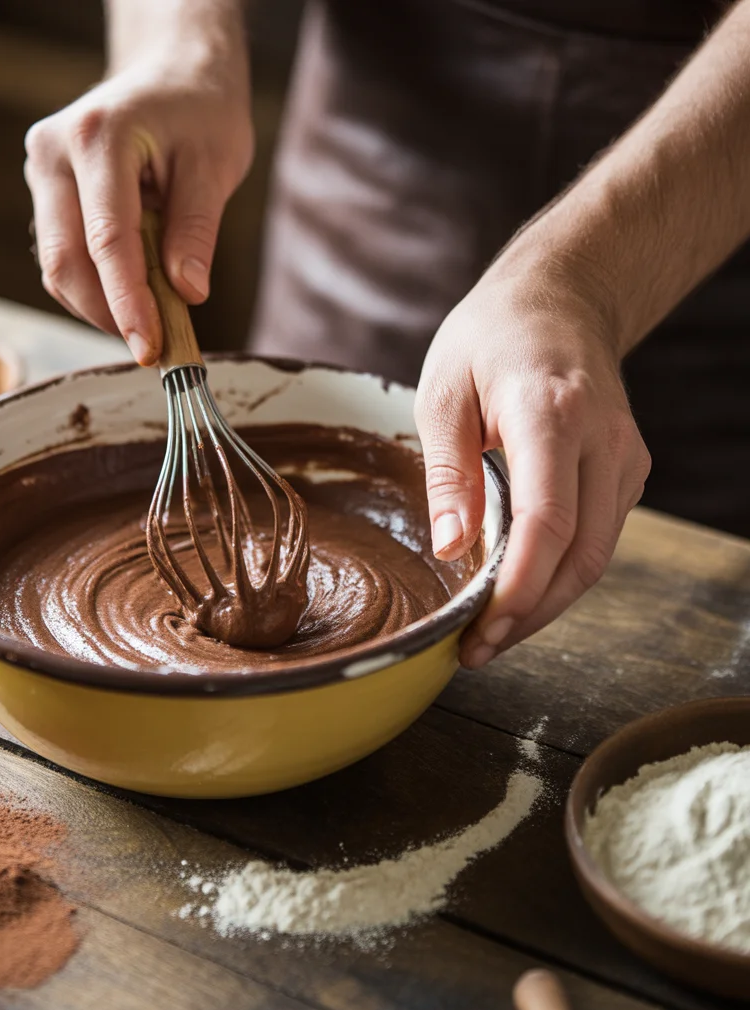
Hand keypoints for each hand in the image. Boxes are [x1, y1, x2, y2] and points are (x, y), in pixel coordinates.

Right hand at [24, 42, 252, 364]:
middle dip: (107, 314)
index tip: (151, 348)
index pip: (107, 240)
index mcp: (98, 137)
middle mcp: (54, 152)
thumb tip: (187, 295)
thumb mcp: (215, 165)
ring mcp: (42, 172)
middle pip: (65, 261)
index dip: (128, 303)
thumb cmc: (199, 111)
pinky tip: (131, 295)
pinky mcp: (46, 192)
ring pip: (56, 266)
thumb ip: (197, 231)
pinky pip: (61, 256)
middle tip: (153, 347)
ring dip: (99, 306)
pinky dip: (95, 287)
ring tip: (150, 321)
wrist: (171, 72)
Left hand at [415, 264, 651, 667]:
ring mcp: (625, 455)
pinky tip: (520, 589)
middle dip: (530, 614)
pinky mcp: (628, 467)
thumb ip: (448, 471)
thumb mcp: (443, 392)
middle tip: (478, 650)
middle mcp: (603, 439)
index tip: (479, 631)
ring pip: (596, 555)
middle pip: (580, 556)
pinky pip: (598, 535)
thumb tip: (453, 550)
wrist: (561, 297)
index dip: (517, 591)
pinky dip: (560, 573)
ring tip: (492, 632)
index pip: (547, 524)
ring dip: (546, 603)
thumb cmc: (490, 338)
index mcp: (552, 413)